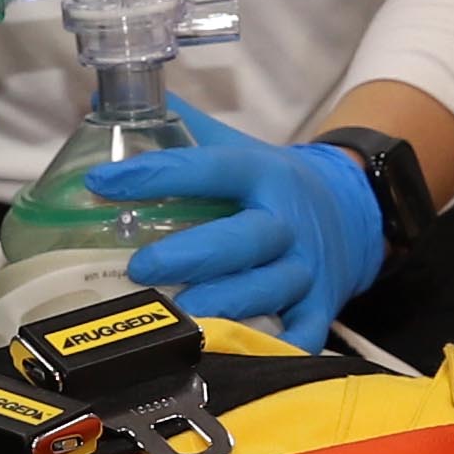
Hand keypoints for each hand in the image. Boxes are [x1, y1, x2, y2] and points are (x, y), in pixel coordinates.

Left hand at [119, 102, 386, 347]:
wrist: (351, 214)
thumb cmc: (272, 186)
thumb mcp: (236, 148)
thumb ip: (177, 128)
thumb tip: (102, 97)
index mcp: (262, 175)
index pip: (209, 168)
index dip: (156, 173)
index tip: (102, 181)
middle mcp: (286, 223)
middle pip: (245, 239)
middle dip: (192, 255)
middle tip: (140, 267)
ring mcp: (306, 269)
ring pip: (268, 289)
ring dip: (222, 305)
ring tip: (176, 317)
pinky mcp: (321, 308)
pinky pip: (300, 336)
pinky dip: (271, 350)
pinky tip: (229, 356)